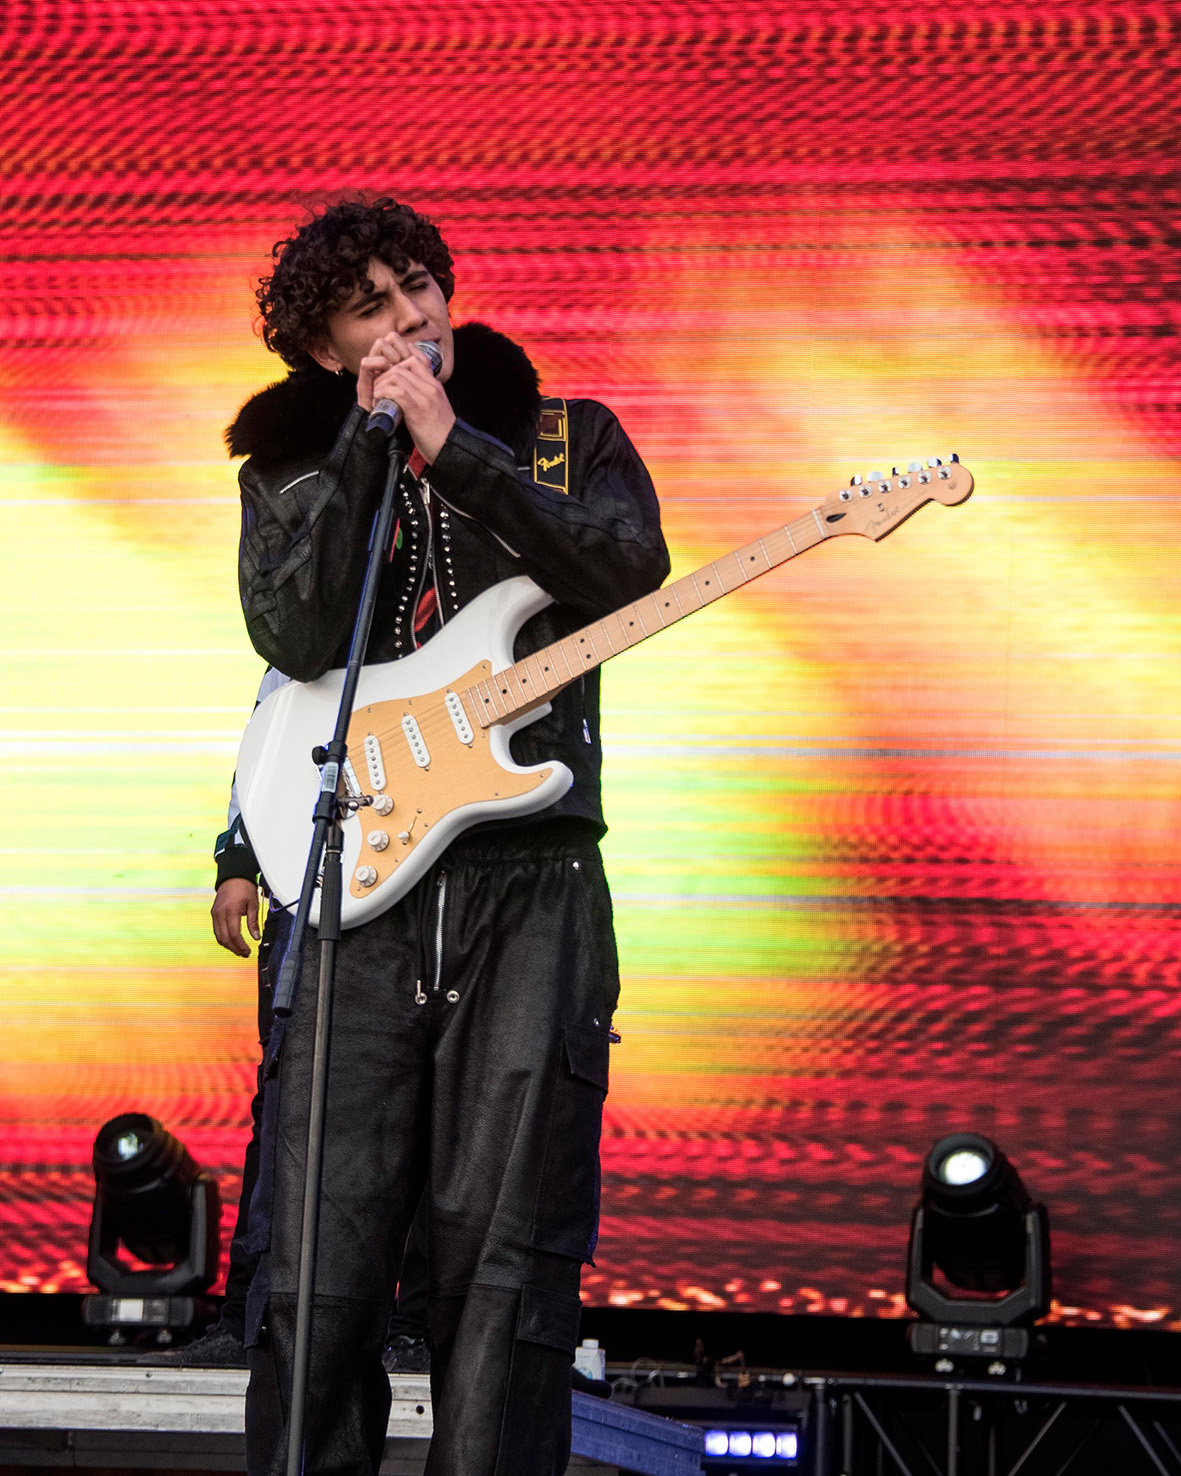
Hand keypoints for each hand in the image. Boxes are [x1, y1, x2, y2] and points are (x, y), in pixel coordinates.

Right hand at [211, 877, 260, 957]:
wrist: (233, 876)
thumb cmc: (244, 888)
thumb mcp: (253, 904)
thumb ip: (253, 922)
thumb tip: (256, 937)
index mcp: (231, 911)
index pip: (234, 935)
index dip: (241, 946)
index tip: (248, 951)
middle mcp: (220, 914)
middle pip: (225, 938)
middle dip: (234, 949)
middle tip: (244, 953)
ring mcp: (215, 914)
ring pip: (219, 936)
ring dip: (228, 945)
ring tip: (239, 950)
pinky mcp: (213, 913)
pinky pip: (216, 930)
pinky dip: (223, 938)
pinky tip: (232, 941)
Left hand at [358, 333, 454, 463]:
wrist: (452, 449)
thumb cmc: (441, 434)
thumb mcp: (434, 408)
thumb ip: (423, 397)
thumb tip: (404, 393)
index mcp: (435, 386)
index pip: (415, 360)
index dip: (396, 365)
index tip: (387, 379)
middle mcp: (431, 387)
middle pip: (403, 365)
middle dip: (385, 373)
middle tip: (377, 387)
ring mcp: (425, 397)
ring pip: (398, 375)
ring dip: (382, 383)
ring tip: (377, 395)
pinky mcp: (418, 410)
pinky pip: (397, 391)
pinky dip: (384, 393)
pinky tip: (379, 401)